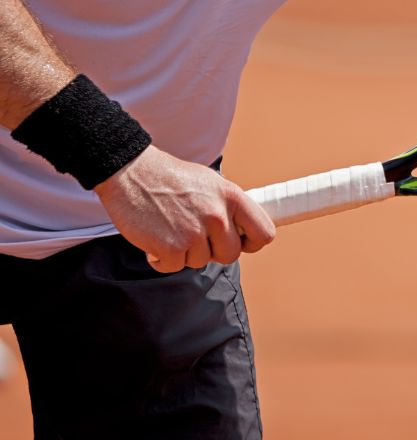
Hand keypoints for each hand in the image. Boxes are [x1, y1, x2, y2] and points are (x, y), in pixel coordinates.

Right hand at [94, 146, 275, 272]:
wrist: (129, 171)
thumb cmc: (171, 178)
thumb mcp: (211, 183)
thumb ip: (230, 207)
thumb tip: (246, 230)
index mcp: (232, 196)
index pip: (264, 232)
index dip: (252, 242)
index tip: (241, 242)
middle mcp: (217, 215)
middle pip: (231, 254)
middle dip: (213, 250)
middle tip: (194, 235)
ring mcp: (194, 232)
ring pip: (201, 261)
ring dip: (185, 252)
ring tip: (171, 228)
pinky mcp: (171, 247)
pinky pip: (175, 267)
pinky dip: (163, 259)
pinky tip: (155, 239)